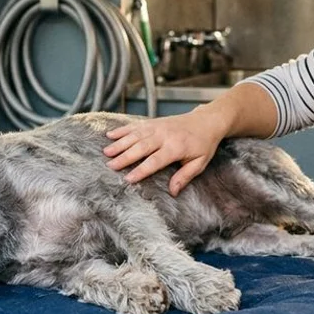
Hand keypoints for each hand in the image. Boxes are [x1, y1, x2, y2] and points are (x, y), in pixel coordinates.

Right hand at [103, 109, 226, 195]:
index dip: (141, 170)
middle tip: (110, 166)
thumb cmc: (203, 144)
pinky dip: (122, 130)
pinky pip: (135, 126)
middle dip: (125, 156)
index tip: (128, 179)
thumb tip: (173, 192)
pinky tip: (110, 135)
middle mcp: (164, 136)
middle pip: (141, 147)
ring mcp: (157, 127)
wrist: (206, 121)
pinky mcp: (153, 122)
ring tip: (106, 152)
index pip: (155, 161)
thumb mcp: (199, 163)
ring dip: (120, 143)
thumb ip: (184, 176)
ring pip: (135, 135)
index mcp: (176, 147)